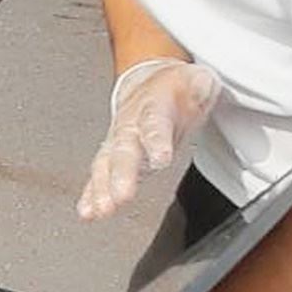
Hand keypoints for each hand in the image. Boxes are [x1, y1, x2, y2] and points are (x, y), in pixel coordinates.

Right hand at [78, 59, 220, 220]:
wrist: (148, 85)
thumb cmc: (170, 90)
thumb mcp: (194, 80)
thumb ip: (199, 85)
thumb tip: (202, 86)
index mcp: (153, 107)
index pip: (154, 124)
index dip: (156, 140)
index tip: (160, 158)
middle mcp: (131, 126)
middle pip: (124, 151)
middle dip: (121, 174)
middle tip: (122, 195)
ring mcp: (119, 143)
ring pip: (107, 165)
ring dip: (103, 189)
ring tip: (103, 209)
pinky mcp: (114, 159)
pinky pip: (100, 177)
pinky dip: (92, 195)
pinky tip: (89, 212)